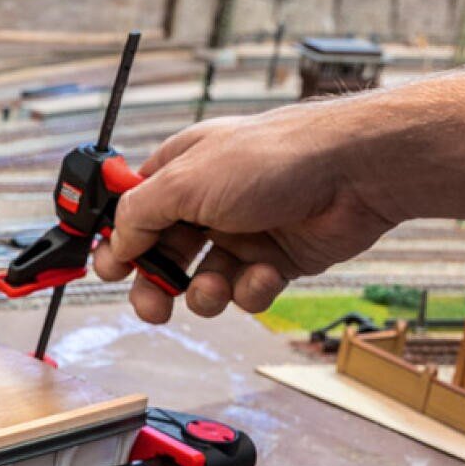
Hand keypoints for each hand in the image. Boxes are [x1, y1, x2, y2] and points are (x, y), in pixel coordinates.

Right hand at [92, 104, 399, 323]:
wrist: (354, 174)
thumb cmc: (272, 159)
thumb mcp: (185, 181)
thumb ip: (139, 213)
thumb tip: (117, 243)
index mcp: (180, 172)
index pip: (132, 210)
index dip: (118, 240)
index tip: (110, 268)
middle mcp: (207, 203)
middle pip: (162, 255)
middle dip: (154, 285)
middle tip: (151, 306)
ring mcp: (241, 233)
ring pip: (202, 281)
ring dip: (204, 293)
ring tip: (214, 290)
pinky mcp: (274, 260)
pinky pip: (246, 290)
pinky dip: (251, 289)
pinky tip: (264, 274)